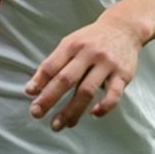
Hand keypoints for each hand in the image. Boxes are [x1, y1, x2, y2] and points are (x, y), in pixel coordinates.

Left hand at [24, 12, 142, 131]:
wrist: (124, 28)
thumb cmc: (92, 40)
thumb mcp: (71, 44)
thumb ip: (53, 64)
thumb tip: (32, 89)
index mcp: (73, 45)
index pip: (52, 65)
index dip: (39, 81)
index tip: (30, 95)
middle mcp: (89, 53)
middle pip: (66, 79)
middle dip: (49, 99)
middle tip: (36, 114)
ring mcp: (107, 64)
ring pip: (86, 91)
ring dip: (71, 111)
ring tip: (58, 125)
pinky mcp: (123, 74)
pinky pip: (114, 94)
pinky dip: (104, 106)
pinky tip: (94, 114)